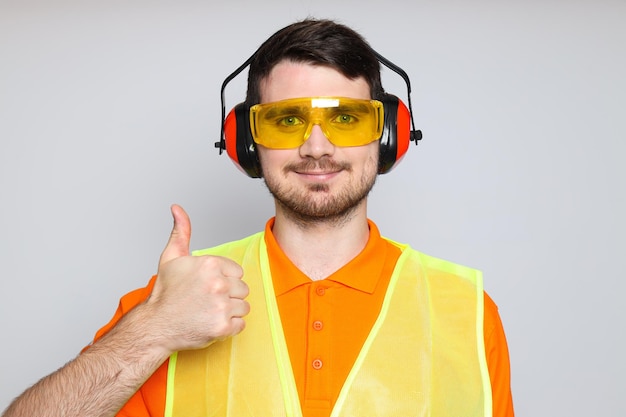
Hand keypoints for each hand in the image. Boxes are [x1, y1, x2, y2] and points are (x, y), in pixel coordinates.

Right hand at [145, 204, 249, 352]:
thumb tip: (177, 208)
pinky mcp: (223, 327)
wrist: (155, 326)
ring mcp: (221, 306)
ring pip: (243, 306)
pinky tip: (212, 323)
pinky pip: (241, 324)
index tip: (207, 287)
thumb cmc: (165, 293)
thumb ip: (181, 231)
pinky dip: (229, 327)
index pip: (237, 272)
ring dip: (230, 311)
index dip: (223, 280)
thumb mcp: (171, 258)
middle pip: (242, 289)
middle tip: (206, 301)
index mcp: (210, 264)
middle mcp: (218, 283)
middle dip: (228, 295)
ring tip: (209, 312)